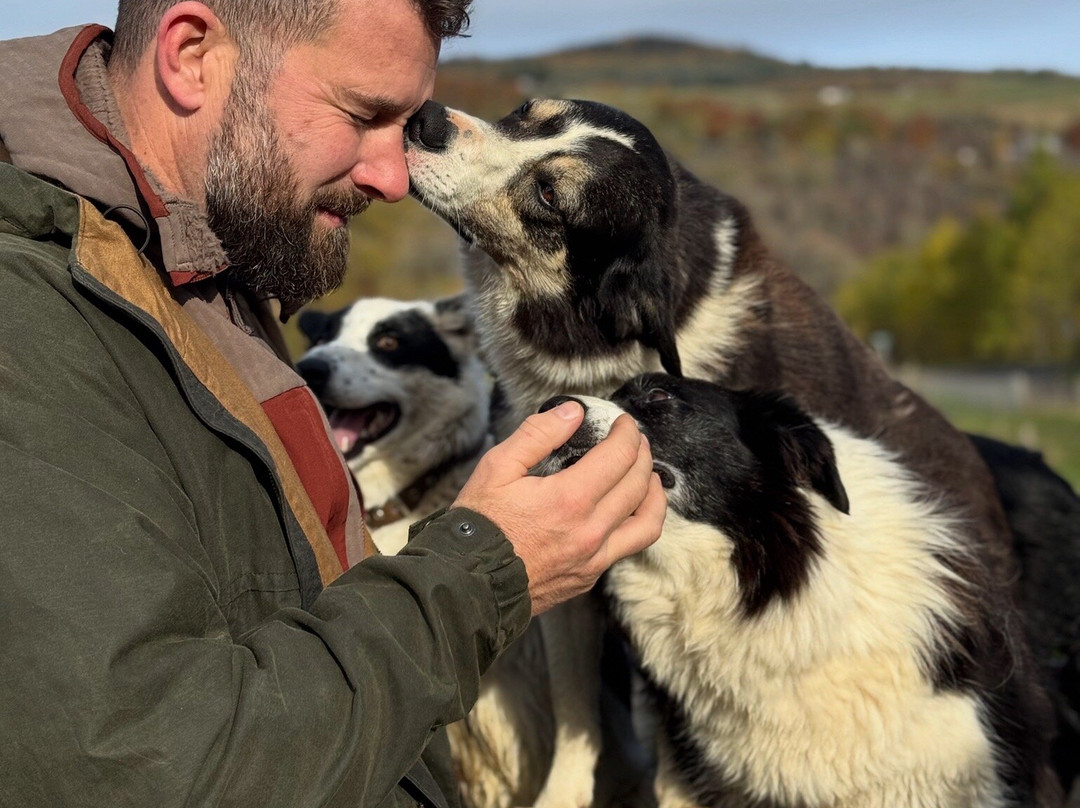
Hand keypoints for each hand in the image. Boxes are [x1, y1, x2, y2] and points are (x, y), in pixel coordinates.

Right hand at [453, 401, 666, 614]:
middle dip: (642, 455)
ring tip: (649, 477)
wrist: (468, 584)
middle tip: (635, 441)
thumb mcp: (497, 468)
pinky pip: (628, 547)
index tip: (624, 423)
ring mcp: (593, 558)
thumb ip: (537, 435)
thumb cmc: (479, 527)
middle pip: (638, 485)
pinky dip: (638, 523)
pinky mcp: (589, 576)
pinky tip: (627, 512)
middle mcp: (590, 531)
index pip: (619, 456)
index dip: (627, 433)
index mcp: (569, 500)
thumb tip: (572, 413)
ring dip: (655, 494)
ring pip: (647, 523)